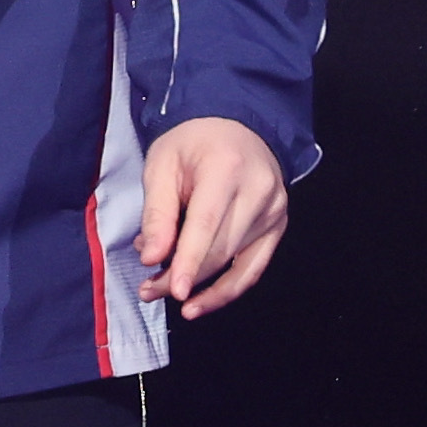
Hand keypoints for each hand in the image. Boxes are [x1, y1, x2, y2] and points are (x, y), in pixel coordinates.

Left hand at [136, 116, 289, 319]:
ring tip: (166, 294)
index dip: (188, 261)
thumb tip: (151, 258)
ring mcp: (273, 211)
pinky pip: (253, 268)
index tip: (172, 291)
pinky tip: (203, 301)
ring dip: (200, 286)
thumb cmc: (193, 143)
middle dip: (183, 276)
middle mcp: (259, 191)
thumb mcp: (162, 165)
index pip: (207, 224)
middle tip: (148, 289)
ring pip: (234, 264)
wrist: (234, 125)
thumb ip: (157, 213)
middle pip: (220, 250)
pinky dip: (227, 289)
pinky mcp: (277, 226)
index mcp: (227, 168)